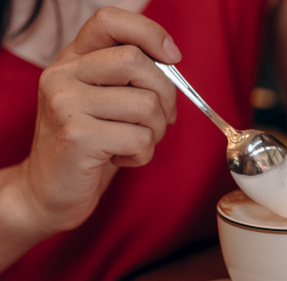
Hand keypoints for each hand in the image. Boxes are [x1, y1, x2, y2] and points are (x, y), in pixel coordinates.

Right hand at [17, 7, 180, 233]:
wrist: (51, 190)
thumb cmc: (91, 145)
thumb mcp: (105, 102)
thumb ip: (129, 78)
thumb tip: (172, 64)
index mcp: (73, 60)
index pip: (110, 21)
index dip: (150, 33)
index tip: (173, 58)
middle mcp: (63, 75)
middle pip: (137, 62)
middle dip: (166, 96)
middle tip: (160, 120)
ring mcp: (66, 104)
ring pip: (146, 104)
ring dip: (156, 132)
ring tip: (134, 143)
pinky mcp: (77, 136)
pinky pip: (140, 139)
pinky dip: (143, 155)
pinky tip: (121, 159)